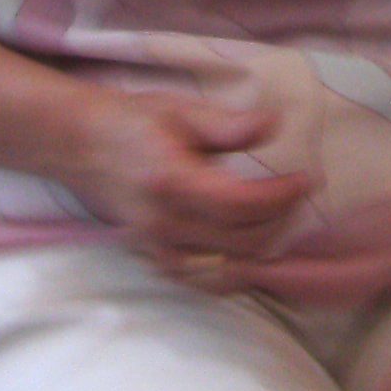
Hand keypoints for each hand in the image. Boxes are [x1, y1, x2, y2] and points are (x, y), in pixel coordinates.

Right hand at [70, 85, 310, 291]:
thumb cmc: (136, 122)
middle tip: (298, 192)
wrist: (83, 146)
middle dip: (281, 218)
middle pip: (241, 241)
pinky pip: (204, 281)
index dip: (281, 196)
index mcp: (172, 181)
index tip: (307, 178)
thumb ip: (228, 124)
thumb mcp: (183, 110)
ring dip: (263, 247)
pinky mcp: (156, 258)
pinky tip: (252, 247)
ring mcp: (158, 247)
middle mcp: (164, 222)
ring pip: (227, 268)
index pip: (239, 205)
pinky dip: (234, 270)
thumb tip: (274, 125)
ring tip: (281, 216)